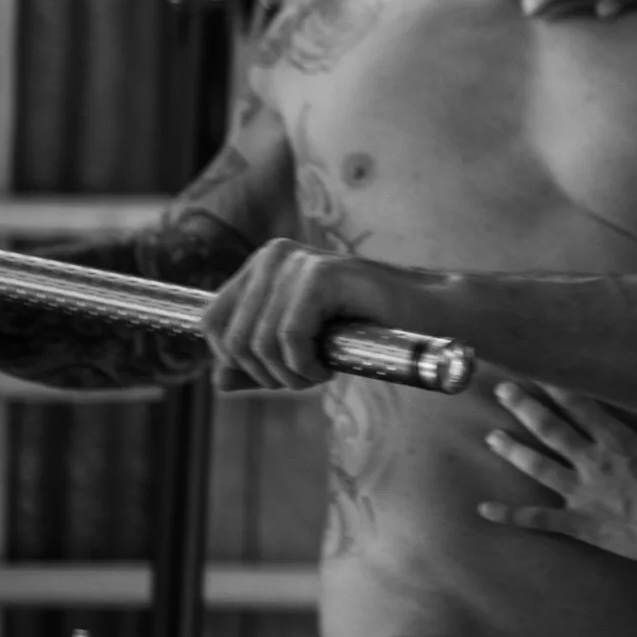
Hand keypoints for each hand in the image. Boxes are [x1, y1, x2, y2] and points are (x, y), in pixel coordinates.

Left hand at [198, 239, 403, 390]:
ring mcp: (297, 261)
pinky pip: (289, 338)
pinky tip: (328, 366)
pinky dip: (306, 366)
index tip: (274, 372)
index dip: (233, 360)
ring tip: (319, 372)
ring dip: (289, 376)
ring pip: (260, 343)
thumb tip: (218, 381)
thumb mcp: (299, 349)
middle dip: (264, 374)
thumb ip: (257, 363)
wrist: (424, 315)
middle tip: (303, 377)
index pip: (211, 321)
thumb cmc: (364, 330)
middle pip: (231, 338)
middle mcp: (273, 256)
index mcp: (261, 266)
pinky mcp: (322, 274)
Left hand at [478, 382, 636, 569]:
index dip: (556, 386)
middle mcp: (594, 461)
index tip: (538, 370)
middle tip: (502, 390)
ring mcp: (582, 492)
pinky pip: (538, 518)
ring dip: (512, 450)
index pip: (580, 406)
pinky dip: (510, 515)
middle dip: (525, 407)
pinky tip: (485, 509)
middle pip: (551, 428)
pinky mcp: (578, 523)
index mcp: (617, 441)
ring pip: (538, 466)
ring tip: (491, 436)